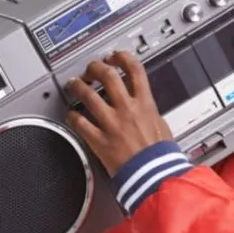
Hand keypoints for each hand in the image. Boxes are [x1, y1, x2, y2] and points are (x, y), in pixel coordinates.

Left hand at [65, 52, 172, 176]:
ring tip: (73, 84)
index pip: (134, 70)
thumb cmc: (161, 156)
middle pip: (107, 76)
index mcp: (145, 104)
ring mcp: (112, 124)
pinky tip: (71, 115)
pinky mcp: (100, 141)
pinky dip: (72, 116)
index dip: (122, 57)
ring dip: (78, 86)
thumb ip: (150, 113)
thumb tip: (145, 107)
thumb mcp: (162, 126)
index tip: (114, 56)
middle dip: (95, 68)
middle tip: (90, 70)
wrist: (155, 176)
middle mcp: (127, 109)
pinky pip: (80, 123)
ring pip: (88, 95)